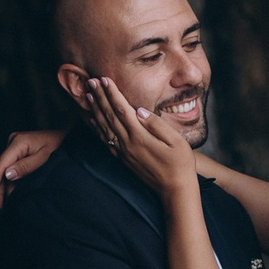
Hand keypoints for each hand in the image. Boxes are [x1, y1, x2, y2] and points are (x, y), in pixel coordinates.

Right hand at [0, 130, 64, 209]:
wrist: (71, 139)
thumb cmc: (60, 147)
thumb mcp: (44, 159)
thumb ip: (26, 167)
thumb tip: (7, 175)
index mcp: (19, 142)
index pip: (1, 164)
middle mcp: (13, 142)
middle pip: (1, 169)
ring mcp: (15, 146)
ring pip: (5, 170)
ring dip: (3, 187)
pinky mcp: (19, 152)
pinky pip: (11, 168)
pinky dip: (10, 181)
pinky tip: (7, 195)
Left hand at [80, 77, 196, 198]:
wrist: (174, 189)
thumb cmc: (180, 163)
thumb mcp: (176, 141)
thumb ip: (156, 124)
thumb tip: (139, 110)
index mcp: (140, 137)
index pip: (122, 110)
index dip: (112, 93)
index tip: (105, 80)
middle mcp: (127, 144)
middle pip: (109, 116)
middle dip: (100, 97)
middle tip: (92, 81)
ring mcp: (123, 152)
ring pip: (104, 127)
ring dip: (95, 110)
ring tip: (87, 95)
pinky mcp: (123, 159)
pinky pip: (105, 140)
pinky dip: (96, 128)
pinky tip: (92, 119)